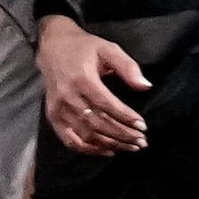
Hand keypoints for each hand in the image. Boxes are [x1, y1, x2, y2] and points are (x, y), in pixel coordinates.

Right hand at [37, 16, 150, 153]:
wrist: (53, 48)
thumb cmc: (84, 48)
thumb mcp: (107, 49)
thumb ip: (127, 66)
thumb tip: (146, 86)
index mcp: (81, 78)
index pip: (106, 104)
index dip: (125, 117)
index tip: (143, 126)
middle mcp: (67, 96)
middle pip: (98, 123)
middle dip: (122, 134)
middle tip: (141, 141)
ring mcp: (58, 109)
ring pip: (87, 134)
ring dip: (111, 144)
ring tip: (131, 147)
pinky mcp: (53, 118)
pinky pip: (70, 140)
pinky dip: (90, 150)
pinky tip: (108, 150)